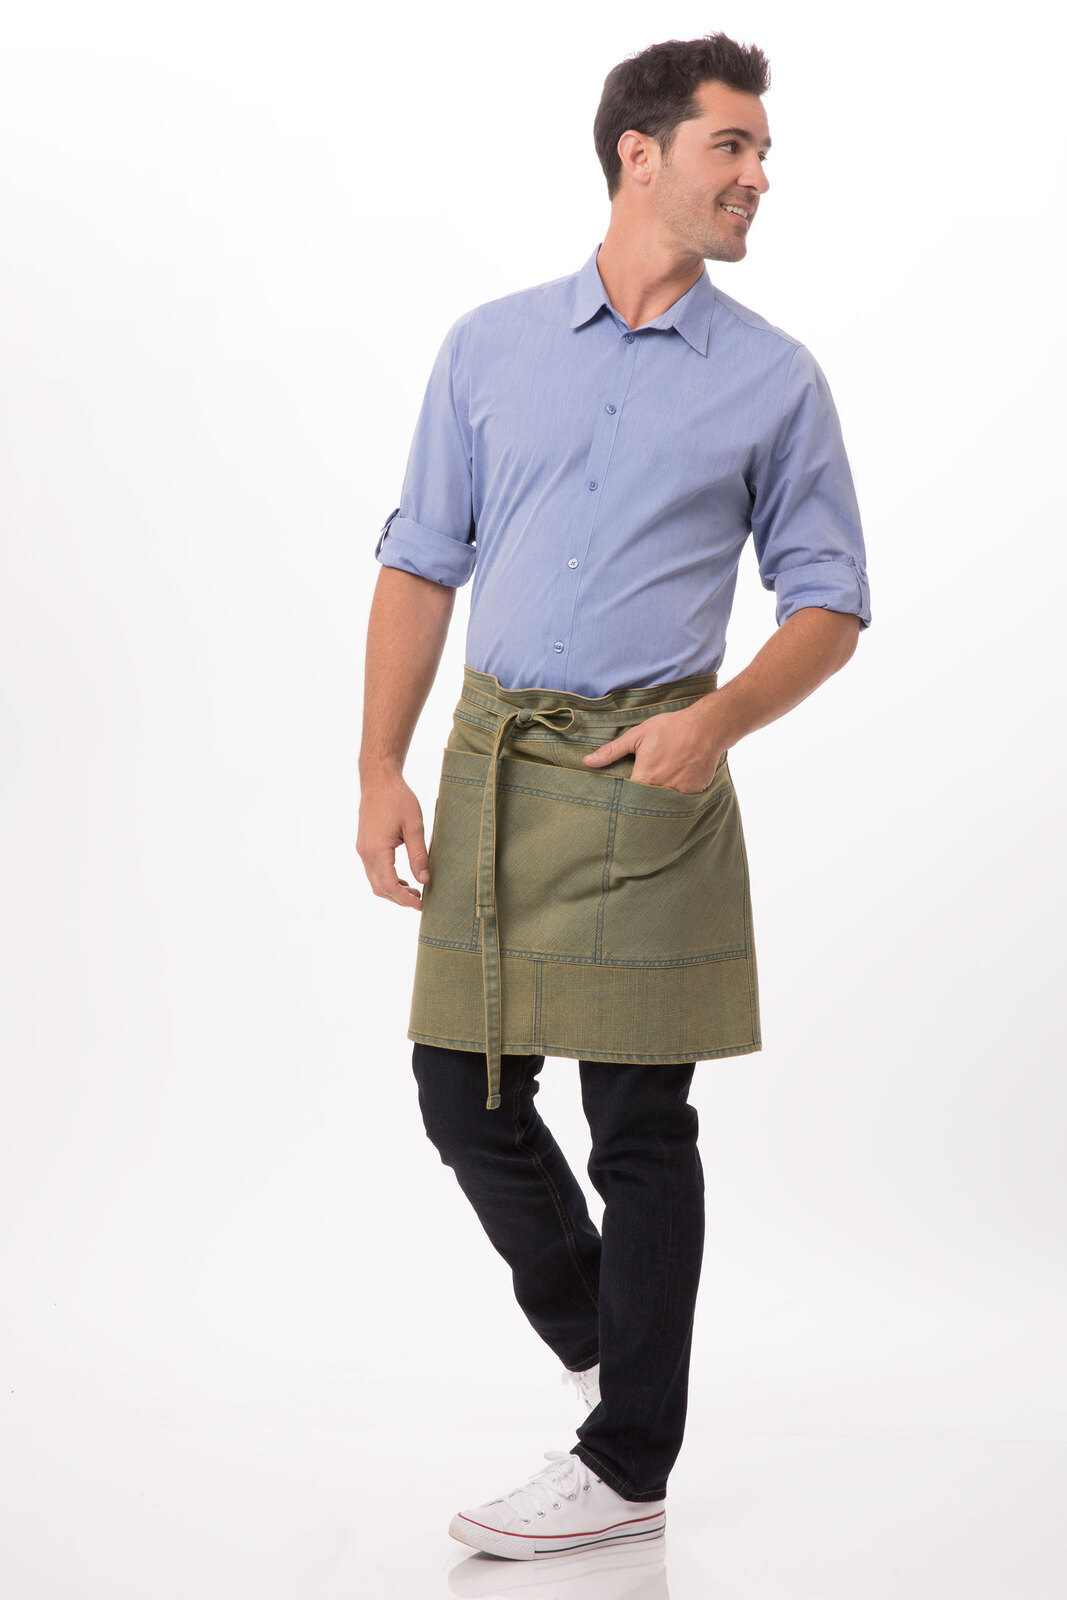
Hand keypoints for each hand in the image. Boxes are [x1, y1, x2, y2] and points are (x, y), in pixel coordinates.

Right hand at [357, 769, 430, 908]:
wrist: (378, 780)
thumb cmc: (398, 799)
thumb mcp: (414, 826)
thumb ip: (418, 855)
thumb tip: (424, 880)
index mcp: (377, 849)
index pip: (389, 886)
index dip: (405, 899)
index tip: (421, 905)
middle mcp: (365, 852)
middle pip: (379, 888)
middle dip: (399, 899)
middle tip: (420, 900)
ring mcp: (362, 849)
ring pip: (374, 881)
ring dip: (392, 890)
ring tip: (414, 891)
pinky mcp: (363, 844)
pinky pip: (373, 870)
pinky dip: (386, 879)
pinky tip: (402, 878)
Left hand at [581, 708, 722, 793]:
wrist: (706, 727)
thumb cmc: (670, 728)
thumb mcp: (637, 736)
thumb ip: (612, 751)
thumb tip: (588, 761)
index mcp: (645, 778)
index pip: (628, 799)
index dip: (623, 800)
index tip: (621, 798)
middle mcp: (663, 790)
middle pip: (646, 805)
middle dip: (641, 803)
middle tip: (642, 794)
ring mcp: (681, 794)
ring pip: (665, 805)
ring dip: (660, 801)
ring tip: (660, 788)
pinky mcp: (695, 793)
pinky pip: (683, 802)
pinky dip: (678, 796)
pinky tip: (677, 784)